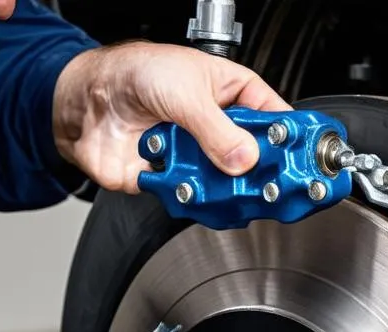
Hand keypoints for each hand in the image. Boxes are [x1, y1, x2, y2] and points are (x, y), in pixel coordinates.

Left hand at [52, 41, 290, 192]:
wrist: (86, 103)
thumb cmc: (133, 74)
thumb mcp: (184, 91)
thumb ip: (216, 130)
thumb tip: (245, 160)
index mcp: (232, 97)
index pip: (275, 121)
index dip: (291, 141)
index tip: (300, 161)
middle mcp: (219, 131)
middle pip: (255, 162)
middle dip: (258, 175)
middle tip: (265, 185)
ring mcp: (198, 159)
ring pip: (226, 187)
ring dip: (221, 190)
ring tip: (220, 186)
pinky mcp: (177, 182)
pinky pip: (194, 201)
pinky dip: (191, 199)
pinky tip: (186, 186)